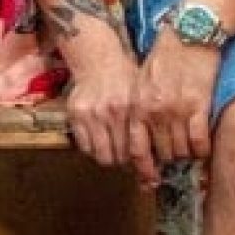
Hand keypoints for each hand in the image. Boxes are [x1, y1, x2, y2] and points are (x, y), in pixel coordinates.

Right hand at [64, 35, 158, 188]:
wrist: (98, 60)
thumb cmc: (125, 79)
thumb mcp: (142, 98)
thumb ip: (148, 124)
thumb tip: (159, 157)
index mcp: (130, 108)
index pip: (138, 151)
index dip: (144, 166)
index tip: (148, 174)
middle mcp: (111, 112)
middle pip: (120, 157)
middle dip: (127, 160)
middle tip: (130, 157)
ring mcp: (91, 113)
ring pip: (102, 155)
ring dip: (110, 156)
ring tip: (115, 149)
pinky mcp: (75, 114)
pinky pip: (85, 147)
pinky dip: (93, 148)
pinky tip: (100, 140)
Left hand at [134, 28, 220, 165]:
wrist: (189, 32)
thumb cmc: (166, 54)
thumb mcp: (143, 79)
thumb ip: (141, 107)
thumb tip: (143, 135)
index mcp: (138, 104)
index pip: (136, 148)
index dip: (143, 167)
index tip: (150, 176)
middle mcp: (155, 111)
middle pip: (162, 153)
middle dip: (168, 158)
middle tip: (175, 155)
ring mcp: (177, 110)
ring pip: (181, 151)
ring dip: (186, 153)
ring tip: (188, 147)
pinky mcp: (199, 106)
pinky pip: (200, 142)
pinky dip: (202, 148)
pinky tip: (203, 144)